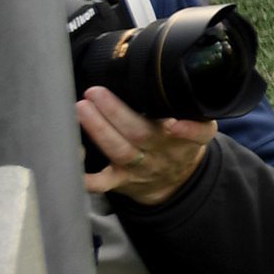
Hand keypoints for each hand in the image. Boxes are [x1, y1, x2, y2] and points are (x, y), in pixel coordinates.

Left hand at [78, 88, 214, 207]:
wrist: (173, 182)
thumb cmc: (182, 145)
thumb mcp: (203, 129)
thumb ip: (198, 116)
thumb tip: (184, 91)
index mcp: (183, 139)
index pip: (193, 134)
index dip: (185, 130)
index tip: (172, 122)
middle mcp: (159, 153)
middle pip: (140, 134)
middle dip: (117, 112)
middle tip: (96, 92)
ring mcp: (136, 168)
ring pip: (117, 150)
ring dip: (98, 129)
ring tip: (82, 108)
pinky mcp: (118, 181)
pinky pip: (99, 183)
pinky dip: (84, 174)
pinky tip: (71, 155)